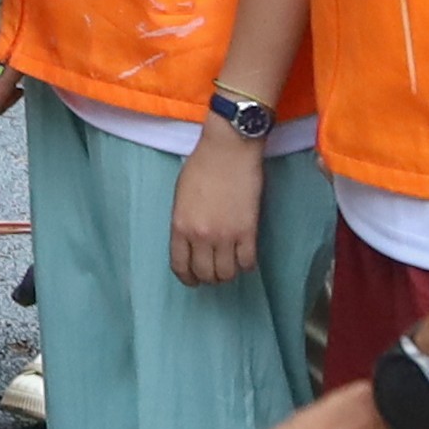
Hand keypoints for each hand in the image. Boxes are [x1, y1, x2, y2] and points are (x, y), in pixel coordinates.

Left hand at [168, 127, 264, 287]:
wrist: (229, 149)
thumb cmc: (202, 165)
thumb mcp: (180, 196)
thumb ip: (184, 221)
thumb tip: (190, 241)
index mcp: (180, 226)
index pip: (180, 266)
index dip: (188, 278)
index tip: (193, 280)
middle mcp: (201, 236)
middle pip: (205, 274)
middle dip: (209, 278)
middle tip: (215, 273)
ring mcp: (225, 235)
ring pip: (227, 273)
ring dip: (228, 274)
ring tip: (231, 267)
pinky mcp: (248, 231)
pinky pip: (248, 262)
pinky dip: (247, 265)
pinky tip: (246, 258)